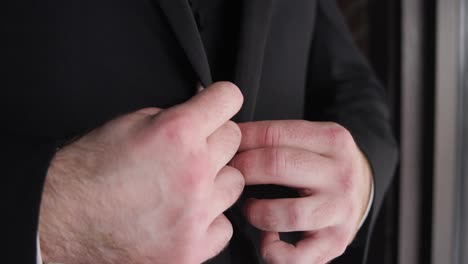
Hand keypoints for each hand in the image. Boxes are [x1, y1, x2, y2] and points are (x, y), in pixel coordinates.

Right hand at [39, 82, 244, 263]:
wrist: (64, 218)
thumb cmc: (90, 170)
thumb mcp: (131, 123)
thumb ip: (175, 116)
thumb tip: (201, 111)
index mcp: (178, 133)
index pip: (229, 99)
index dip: (220, 99)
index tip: (217, 105)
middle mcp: (194, 172)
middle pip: (234, 140)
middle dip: (214, 140)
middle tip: (190, 151)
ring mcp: (197, 213)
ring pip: (235, 183)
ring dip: (215, 181)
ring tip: (185, 187)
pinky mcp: (193, 248)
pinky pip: (224, 225)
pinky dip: (209, 220)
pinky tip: (185, 216)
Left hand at [230, 121, 371, 263]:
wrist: (363, 190)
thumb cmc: (326, 166)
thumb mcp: (313, 138)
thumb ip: (279, 137)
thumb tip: (231, 138)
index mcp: (331, 140)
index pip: (274, 134)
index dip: (241, 140)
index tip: (226, 146)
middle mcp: (339, 174)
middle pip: (277, 165)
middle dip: (242, 169)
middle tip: (229, 175)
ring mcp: (339, 210)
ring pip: (288, 212)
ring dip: (257, 211)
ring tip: (250, 208)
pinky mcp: (335, 242)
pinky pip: (297, 256)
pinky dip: (274, 251)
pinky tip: (268, 238)